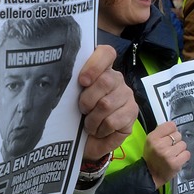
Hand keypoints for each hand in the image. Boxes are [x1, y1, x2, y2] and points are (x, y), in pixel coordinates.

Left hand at [77, 45, 137, 160]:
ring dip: (92, 119)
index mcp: (100, 69)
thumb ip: (71, 85)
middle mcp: (116, 79)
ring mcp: (126, 94)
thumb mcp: (70, 98)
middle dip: (87, 100)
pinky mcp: (132, 112)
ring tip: (88, 124)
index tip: (82, 81)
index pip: (105, 53)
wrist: (88, 140)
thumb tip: (60, 75)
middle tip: (82, 110)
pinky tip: (99, 131)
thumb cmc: (77, 115)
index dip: (94, 65)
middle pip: (105, 81)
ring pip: (106, 104)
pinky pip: (113, 120)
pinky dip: (101, 129)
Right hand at [143, 122, 189, 187]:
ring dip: (180, 149)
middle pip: (178, 135)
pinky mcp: (175, 163)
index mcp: (152, 138)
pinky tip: (176, 159)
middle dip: (175, 141)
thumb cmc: (152, 157)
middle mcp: (159, 145)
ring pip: (183, 144)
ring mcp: (168, 154)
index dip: (171, 130)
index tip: (169, 136)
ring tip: (172, 154)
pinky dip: (183, 157)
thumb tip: (174, 126)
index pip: (170, 125)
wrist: (151, 173)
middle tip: (169, 147)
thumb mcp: (150, 141)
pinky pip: (187, 154)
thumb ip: (161, 132)